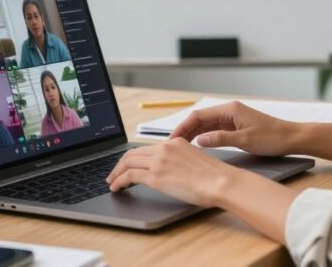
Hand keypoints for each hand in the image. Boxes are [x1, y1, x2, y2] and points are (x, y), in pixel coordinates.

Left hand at [105, 138, 242, 206]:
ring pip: (127, 162)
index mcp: (175, 142)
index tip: (128, 164)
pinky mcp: (155, 176)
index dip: (134, 157)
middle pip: (133, 153)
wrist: (220, 181)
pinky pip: (129, 176)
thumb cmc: (214, 176)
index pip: (147, 148)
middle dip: (120, 164)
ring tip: (112, 181)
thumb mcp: (195, 160)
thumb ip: (180, 160)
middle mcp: (164, 148)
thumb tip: (170, 171)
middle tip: (114, 173)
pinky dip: (119, 181)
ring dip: (116, 172)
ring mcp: (159, 161)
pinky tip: (116, 187)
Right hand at [169, 101, 297, 156]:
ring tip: (180, 147)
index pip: (199, 115)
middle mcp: (229, 111)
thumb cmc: (272, 137)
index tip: (172, 138)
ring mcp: (232, 119)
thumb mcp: (245, 139)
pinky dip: (204, 137)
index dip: (183, 126)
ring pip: (206, 125)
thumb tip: (199, 140)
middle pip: (200, 119)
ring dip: (193, 134)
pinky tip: (197, 146)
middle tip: (172, 145)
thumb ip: (220, 139)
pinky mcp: (235, 127)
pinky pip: (214, 131)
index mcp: (230, 109)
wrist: (291, 138)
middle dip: (185, 131)